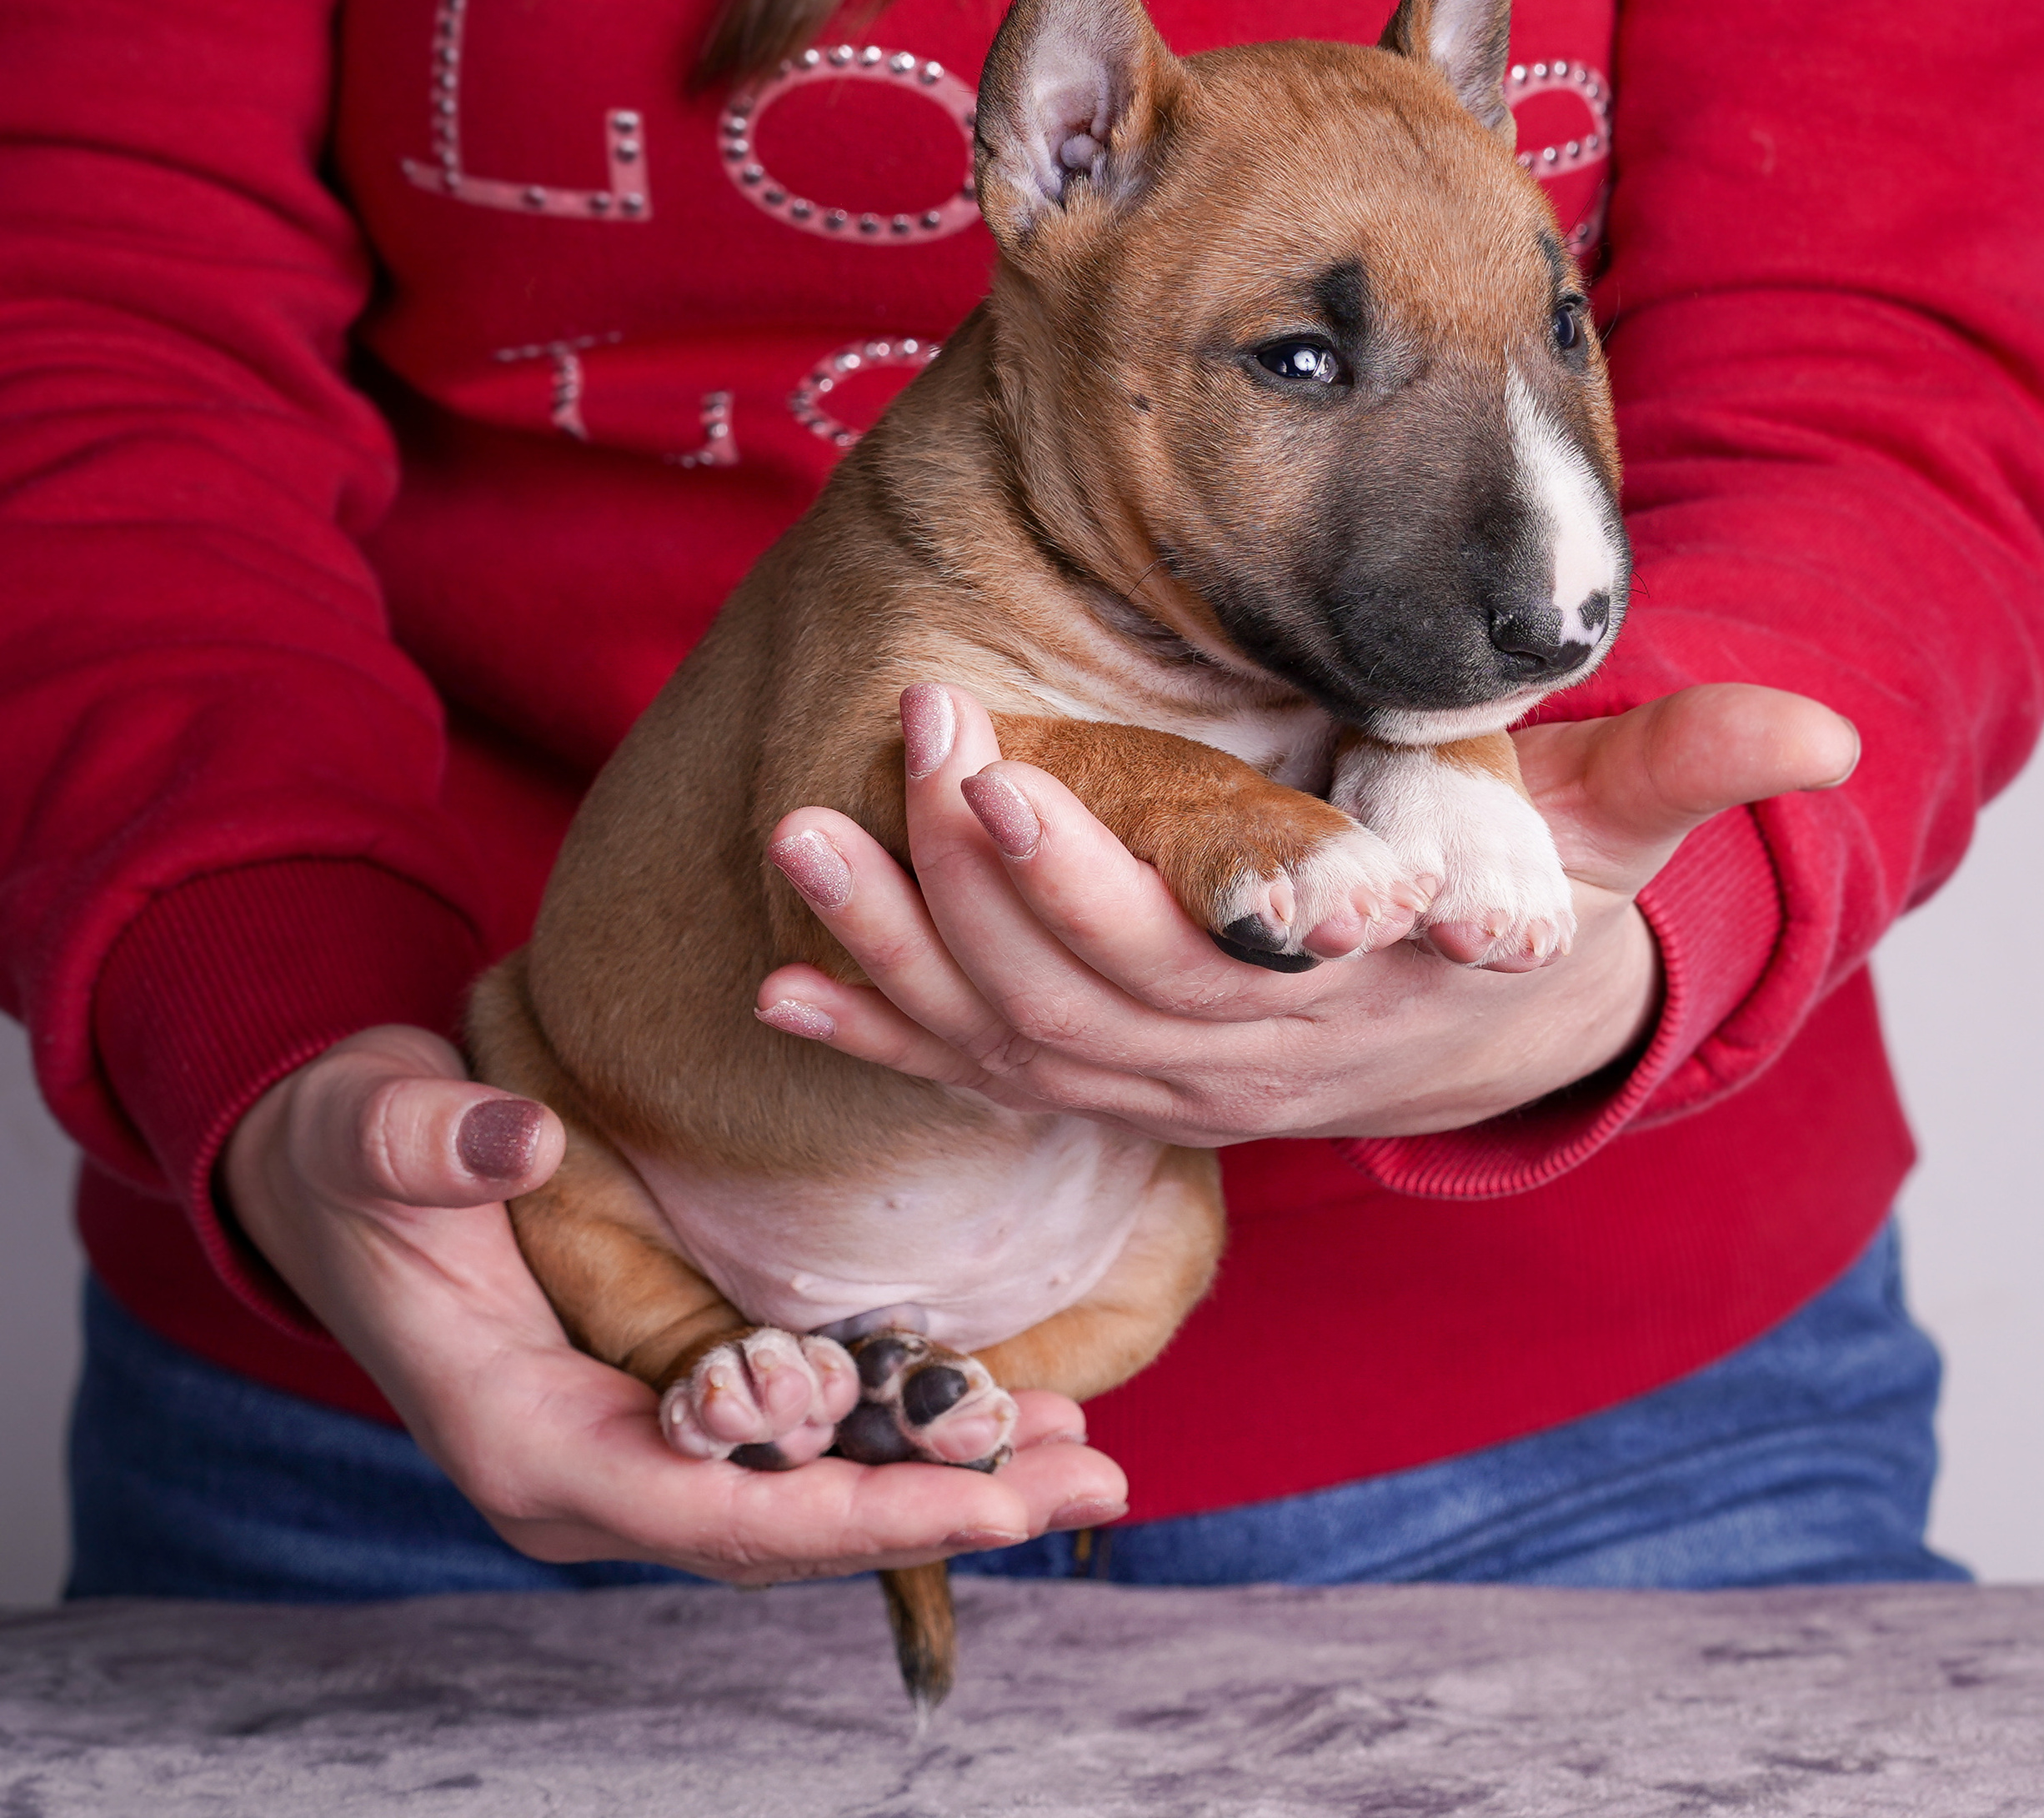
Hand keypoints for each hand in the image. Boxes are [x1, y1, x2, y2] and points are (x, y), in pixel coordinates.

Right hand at [221, 1025, 1128, 1582]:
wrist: (336, 1166)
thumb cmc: (352, 1151)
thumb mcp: (372, 1130)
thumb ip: (432, 1143)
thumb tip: (516, 1144)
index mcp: (524, 1441)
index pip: (704, 1511)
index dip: (842, 1513)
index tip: (972, 1500)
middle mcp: (591, 1475)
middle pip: (784, 1533)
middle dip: (936, 1515)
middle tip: (1087, 1484)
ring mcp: (633, 1450)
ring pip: (804, 1502)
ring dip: (940, 1486)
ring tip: (1082, 1459)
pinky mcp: (667, 1407)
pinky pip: (797, 1447)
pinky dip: (895, 1437)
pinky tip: (994, 1414)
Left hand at [755, 682, 1858, 1142]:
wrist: (1485, 1024)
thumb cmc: (1527, 901)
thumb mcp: (1608, 833)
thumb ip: (1686, 772)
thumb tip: (1818, 727)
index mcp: (1328, 1003)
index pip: (1188, 954)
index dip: (1086, 878)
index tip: (999, 767)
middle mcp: (1225, 1064)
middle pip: (1070, 992)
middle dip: (971, 878)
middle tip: (904, 729)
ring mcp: (1152, 1085)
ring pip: (1000, 1040)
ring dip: (890, 949)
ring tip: (797, 836)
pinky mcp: (1100, 1078)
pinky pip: (971, 1077)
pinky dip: (875, 1034)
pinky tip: (781, 990)